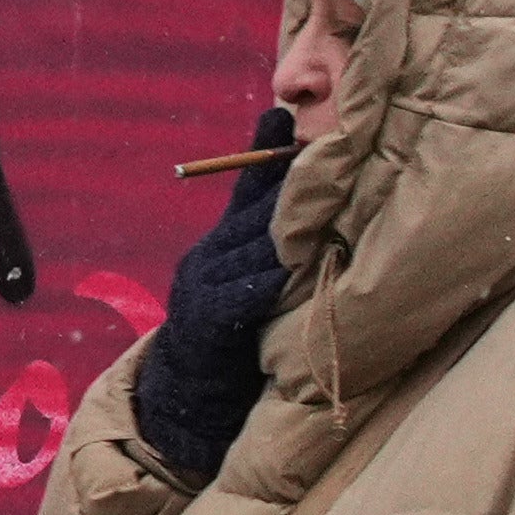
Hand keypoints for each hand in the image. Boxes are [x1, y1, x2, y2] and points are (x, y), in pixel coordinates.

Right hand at [122, 128, 294, 479]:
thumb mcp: (251, 286)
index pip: (245, 193)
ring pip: (249, 252)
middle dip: (287, 188)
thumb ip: (275, 249)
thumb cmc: (235, 341)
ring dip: (285, 232)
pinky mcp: (206, 323)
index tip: (280, 115)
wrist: (189, 399)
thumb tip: (314, 209)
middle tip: (325, 155)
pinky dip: (263, 282)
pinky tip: (285, 271)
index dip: (262, 156)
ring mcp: (202, 288)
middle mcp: (207, 258)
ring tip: (322, 205)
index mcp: (218, 246)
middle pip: (252, 216)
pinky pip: (237, 296)